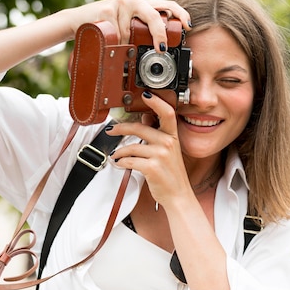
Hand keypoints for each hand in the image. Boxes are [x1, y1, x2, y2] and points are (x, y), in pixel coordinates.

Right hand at [67, 0, 190, 52]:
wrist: (76, 22)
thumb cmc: (105, 28)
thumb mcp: (127, 28)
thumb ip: (142, 32)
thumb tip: (162, 49)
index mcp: (141, 5)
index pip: (167, 5)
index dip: (180, 14)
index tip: (187, 27)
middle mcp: (133, 0)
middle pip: (153, 16)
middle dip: (159, 34)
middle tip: (161, 48)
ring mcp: (120, 3)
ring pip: (131, 32)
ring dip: (125, 45)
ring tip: (116, 45)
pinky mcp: (107, 9)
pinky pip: (117, 34)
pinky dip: (114, 43)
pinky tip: (107, 40)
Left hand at [106, 91, 191, 206]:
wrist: (178, 195)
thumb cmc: (172, 174)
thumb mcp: (169, 151)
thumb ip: (157, 135)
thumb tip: (144, 119)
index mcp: (172, 137)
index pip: (167, 113)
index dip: (156, 101)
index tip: (145, 94)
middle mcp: (168, 143)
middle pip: (140, 128)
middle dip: (121, 128)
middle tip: (111, 130)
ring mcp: (160, 155)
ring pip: (131, 147)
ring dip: (119, 151)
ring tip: (116, 155)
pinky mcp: (152, 167)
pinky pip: (129, 161)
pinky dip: (122, 162)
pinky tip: (120, 164)